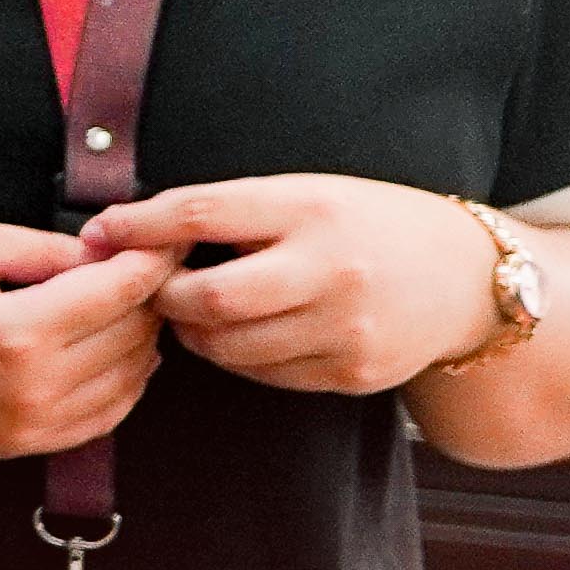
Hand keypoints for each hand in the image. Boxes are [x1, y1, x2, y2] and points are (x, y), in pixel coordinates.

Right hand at [0, 218, 168, 457]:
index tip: (166, 240)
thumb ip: (41, 247)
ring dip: (139, 338)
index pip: (120, 292)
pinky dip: (123, 382)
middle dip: (147, 295)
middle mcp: (31, 388)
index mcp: (15, 331)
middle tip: (140, 263)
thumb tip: (104, 253)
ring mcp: (27, 425)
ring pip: (130, 380)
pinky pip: (105, 417)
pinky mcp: (20, 446)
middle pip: (134, 335)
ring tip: (121, 302)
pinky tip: (107, 349)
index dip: (152, 260)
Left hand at [102, 175, 501, 396]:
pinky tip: (246, 334)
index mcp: (312, 209)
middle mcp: (332, 270)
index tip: (101, 232)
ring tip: (197, 312)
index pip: (201, 214)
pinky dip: (238, 357)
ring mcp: (346, 329)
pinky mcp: (352, 374)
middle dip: (164, 297)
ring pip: (229, 347)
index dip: (139, 227)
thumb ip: (230, 211)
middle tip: (154, 288)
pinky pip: (264, 375)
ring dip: (194, 333)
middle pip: (209, 298)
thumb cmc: (369, 225)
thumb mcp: (307, 194)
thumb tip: (126, 229)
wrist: (468, 279)